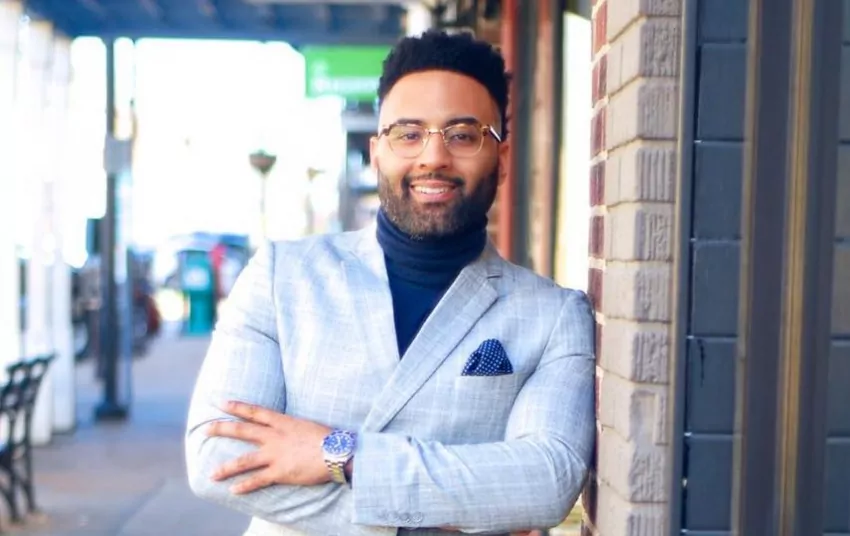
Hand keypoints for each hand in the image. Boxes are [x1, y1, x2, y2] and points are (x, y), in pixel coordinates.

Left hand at [206, 401, 332, 493]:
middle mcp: (274, 437)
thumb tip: (283, 429)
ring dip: (226, 468)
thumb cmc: (326, 438)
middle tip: (205, 430)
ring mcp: (275, 455)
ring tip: (212, 474)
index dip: (236, 406)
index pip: (254, 411)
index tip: (220, 403)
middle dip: (221, 429)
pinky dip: (244, 486)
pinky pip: (257, 480)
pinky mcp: (280, 472)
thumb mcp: (304, 425)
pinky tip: (233, 490)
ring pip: (243, 461)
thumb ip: (290, 427)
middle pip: (242, 431)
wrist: (337, 452)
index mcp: (281, 422)